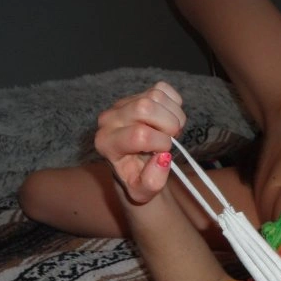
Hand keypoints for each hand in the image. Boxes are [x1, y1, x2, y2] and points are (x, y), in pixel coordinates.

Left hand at [94, 82, 186, 203]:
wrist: (133, 166)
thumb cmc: (137, 179)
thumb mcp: (142, 192)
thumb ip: (152, 182)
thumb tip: (163, 158)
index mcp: (106, 143)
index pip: (139, 134)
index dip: (161, 144)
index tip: (164, 154)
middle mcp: (109, 119)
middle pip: (145, 107)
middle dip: (169, 125)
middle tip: (171, 140)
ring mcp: (123, 103)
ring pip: (156, 96)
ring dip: (174, 116)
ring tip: (171, 132)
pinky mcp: (137, 93)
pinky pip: (162, 88)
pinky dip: (174, 104)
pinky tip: (169, 119)